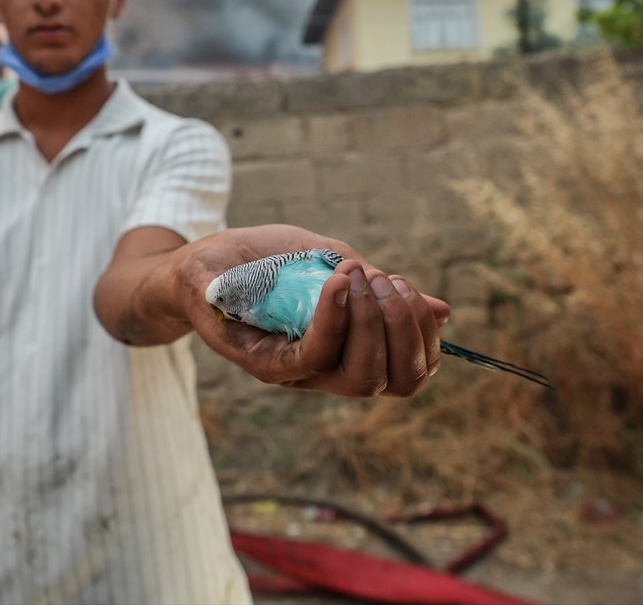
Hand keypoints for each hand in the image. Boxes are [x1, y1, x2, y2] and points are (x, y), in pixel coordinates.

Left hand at [176, 225, 449, 397]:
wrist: (199, 259)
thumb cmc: (265, 262)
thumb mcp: (333, 264)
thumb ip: (378, 289)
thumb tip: (443, 311)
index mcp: (348, 351)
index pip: (408, 372)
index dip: (425, 337)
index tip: (410, 290)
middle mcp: (325, 371)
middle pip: (393, 382)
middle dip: (406, 329)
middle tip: (387, 281)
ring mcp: (293, 371)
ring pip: (358, 378)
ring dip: (374, 323)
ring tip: (359, 277)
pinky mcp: (260, 362)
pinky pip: (311, 356)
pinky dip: (334, 321)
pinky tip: (338, 284)